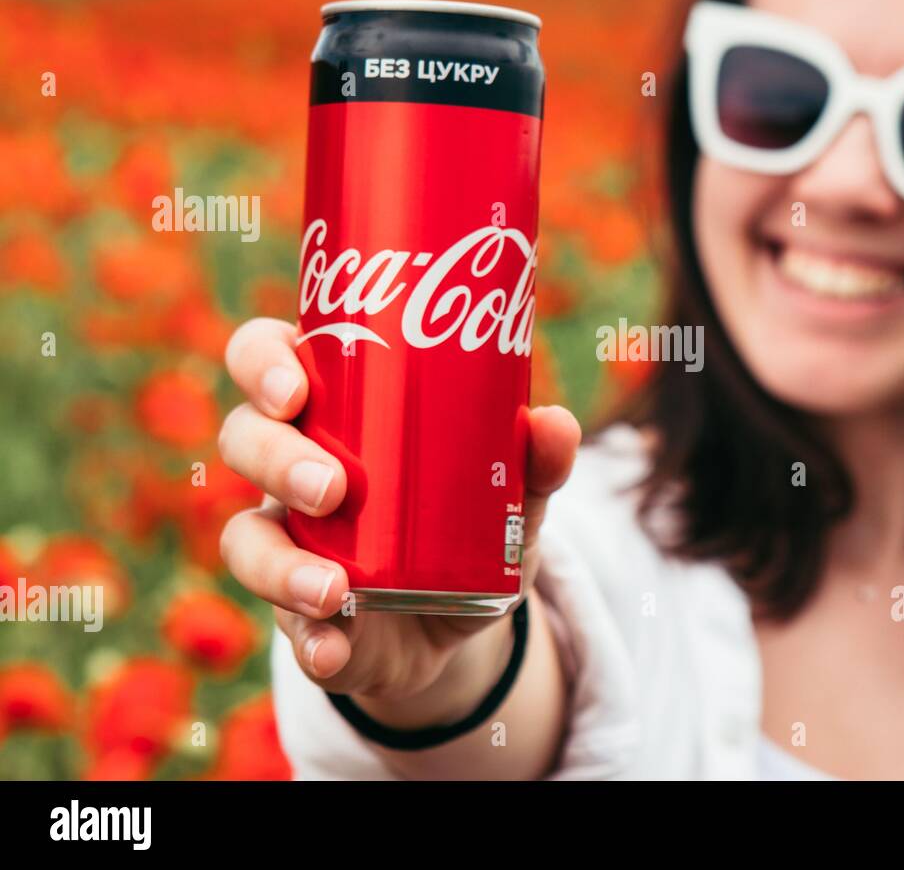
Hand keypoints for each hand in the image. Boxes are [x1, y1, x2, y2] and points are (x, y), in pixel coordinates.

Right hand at [218, 317, 580, 723]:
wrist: (459, 622)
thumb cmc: (469, 524)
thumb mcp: (509, 492)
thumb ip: (535, 461)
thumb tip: (554, 422)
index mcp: (333, 413)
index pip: (266, 359)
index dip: (263, 362)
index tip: (295, 386)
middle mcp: (292, 470)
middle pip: (244, 439)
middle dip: (276, 458)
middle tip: (333, 487)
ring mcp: (289, 545)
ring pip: (246, 540)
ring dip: (280, 564)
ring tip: (333, 588)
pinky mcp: (301, 617)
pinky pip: (287, 629)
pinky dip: (310, 642)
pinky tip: (334, 649)